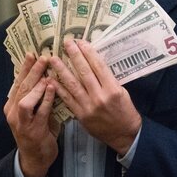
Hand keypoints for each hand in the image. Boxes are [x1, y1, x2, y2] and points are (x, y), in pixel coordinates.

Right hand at [4, 53, 60, 176]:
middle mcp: (13, 112)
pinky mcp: (32, 130)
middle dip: (32, 71)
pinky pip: (39, 112)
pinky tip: (53, 89)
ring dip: (36, 85)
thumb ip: (38, 97)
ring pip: (26, 99)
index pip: (18, 82)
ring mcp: (21, 122)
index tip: (32, 53)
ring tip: (47, 73)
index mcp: (12, 105)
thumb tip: (48, 76)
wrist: (35, 158)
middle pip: (21, 87)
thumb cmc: (38, 132)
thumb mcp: (35, 112)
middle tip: (42, 57)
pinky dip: (46, 99)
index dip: (24, 68)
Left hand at [48, 38, 140, 154]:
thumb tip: (94, 63)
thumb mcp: (122, 92)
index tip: (81, 42)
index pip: (99, 66)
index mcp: (113, 89)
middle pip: (85, 72)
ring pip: (73, 84)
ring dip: (62, 70)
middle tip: (66, 43)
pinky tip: (51, 80)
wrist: (124, 135)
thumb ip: (108, 79)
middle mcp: (100, 96)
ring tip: (53, 59)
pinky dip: (59, 89)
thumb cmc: (125, 111)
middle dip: (74, 56)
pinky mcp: (81, 115)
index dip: (88, 52)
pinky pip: (68, 99)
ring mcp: (89, 106)